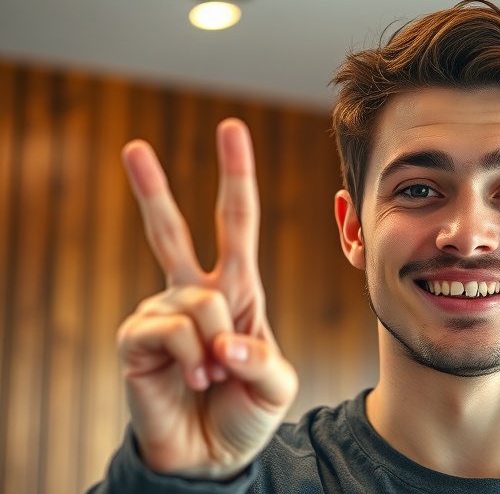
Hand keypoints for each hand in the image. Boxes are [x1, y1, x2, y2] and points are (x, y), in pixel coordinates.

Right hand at [116, 118, 297, 478]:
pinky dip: (191, 361)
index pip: (236, 224)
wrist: (214, 458)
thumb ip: (263, 360)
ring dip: (215, 346)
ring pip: (196, 301)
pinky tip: (189, 381)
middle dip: (152, 190)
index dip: (236, 177)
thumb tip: (222, 341)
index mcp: (238, 291)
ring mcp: (163, 315)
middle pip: (173, 232)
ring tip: (210, 377)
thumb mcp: (278, 385)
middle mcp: (197, 295)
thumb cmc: (247, 413)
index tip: (229, 130)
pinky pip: (171, 331)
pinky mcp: (138, 341)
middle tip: (133, 148)